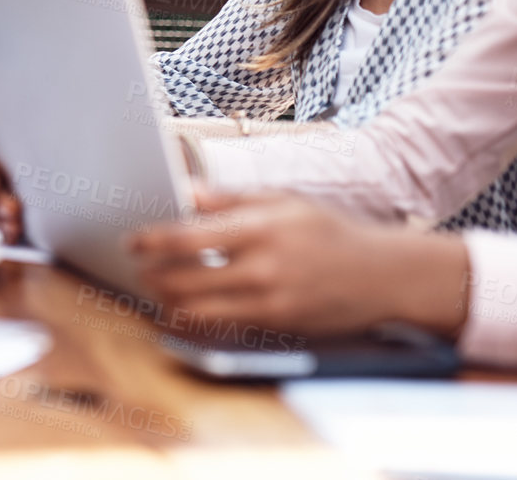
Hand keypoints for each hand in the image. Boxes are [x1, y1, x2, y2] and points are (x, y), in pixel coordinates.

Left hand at [128, 189, 470, 338]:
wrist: (383, 274)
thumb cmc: (328, 230)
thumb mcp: (282, 200)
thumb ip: (229, 199)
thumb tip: (184, 190)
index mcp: (260, 228)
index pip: (187, 237)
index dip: (151, 241)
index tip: (132, 242)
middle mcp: (262, 267)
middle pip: (184, 279)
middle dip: (152, 276)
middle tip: (139, 269)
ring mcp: (270, 301)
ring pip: (198, 310)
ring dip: (168, 302)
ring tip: (156, 290)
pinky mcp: (277, 326)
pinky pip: (223, 326)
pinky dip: (197, 319)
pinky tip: (185, 310)